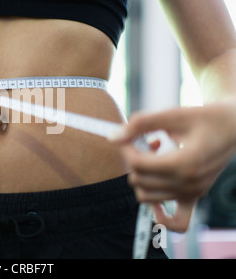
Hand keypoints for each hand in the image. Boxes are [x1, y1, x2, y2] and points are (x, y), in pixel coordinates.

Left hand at [109, 102, 235, 230]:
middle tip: (142, 142)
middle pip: (139, 180)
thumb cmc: (204, 118)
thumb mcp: (173, 114)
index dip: (126, 148)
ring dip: (141, 177)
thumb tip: (113, 138)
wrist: (233, 127)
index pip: (138, 164)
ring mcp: (192, 193)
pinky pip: (177, 222)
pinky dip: (160, 215)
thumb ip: (140, 124)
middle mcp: (189, 184)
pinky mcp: (194, 197)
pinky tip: (153, 192)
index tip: (128, 134)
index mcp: (185, 163)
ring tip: (153, 157)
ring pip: (146, 197)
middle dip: (132, 159)